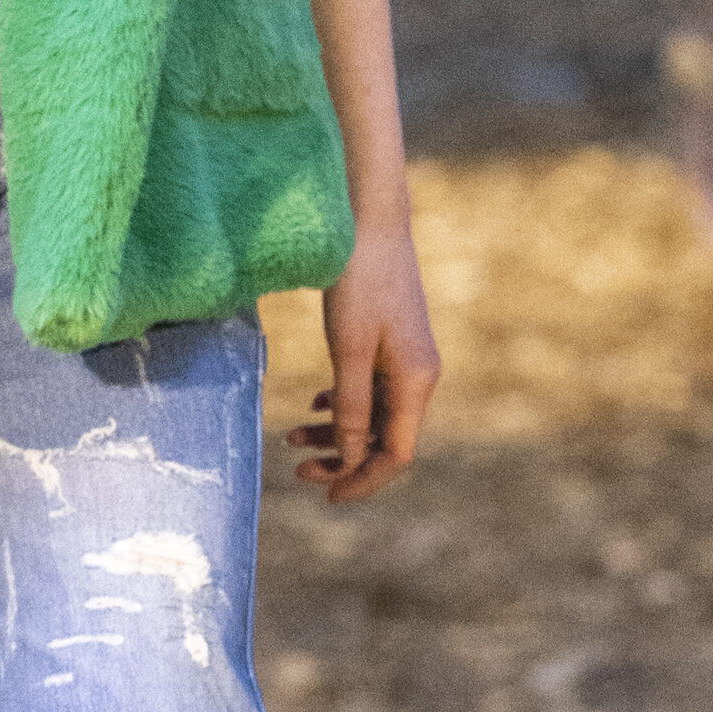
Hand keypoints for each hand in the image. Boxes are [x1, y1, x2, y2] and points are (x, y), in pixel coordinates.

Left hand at [287, 223, 438, 502]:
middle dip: (344, 459)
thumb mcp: (349, 348)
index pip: (395, 454)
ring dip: (338, 431)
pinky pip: (372, 388)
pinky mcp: (392, 340)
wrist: (369, 216)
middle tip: (297, 466)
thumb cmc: (358, 279)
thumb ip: (350, 406)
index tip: (325, 494)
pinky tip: (317, 404)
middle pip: (384, 438)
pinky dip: (344, 402)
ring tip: (293, 438)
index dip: (362, 479)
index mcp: (416, 381)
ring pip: (374, 413)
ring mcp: (407, 357)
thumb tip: (350, 460)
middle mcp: (419, 374)